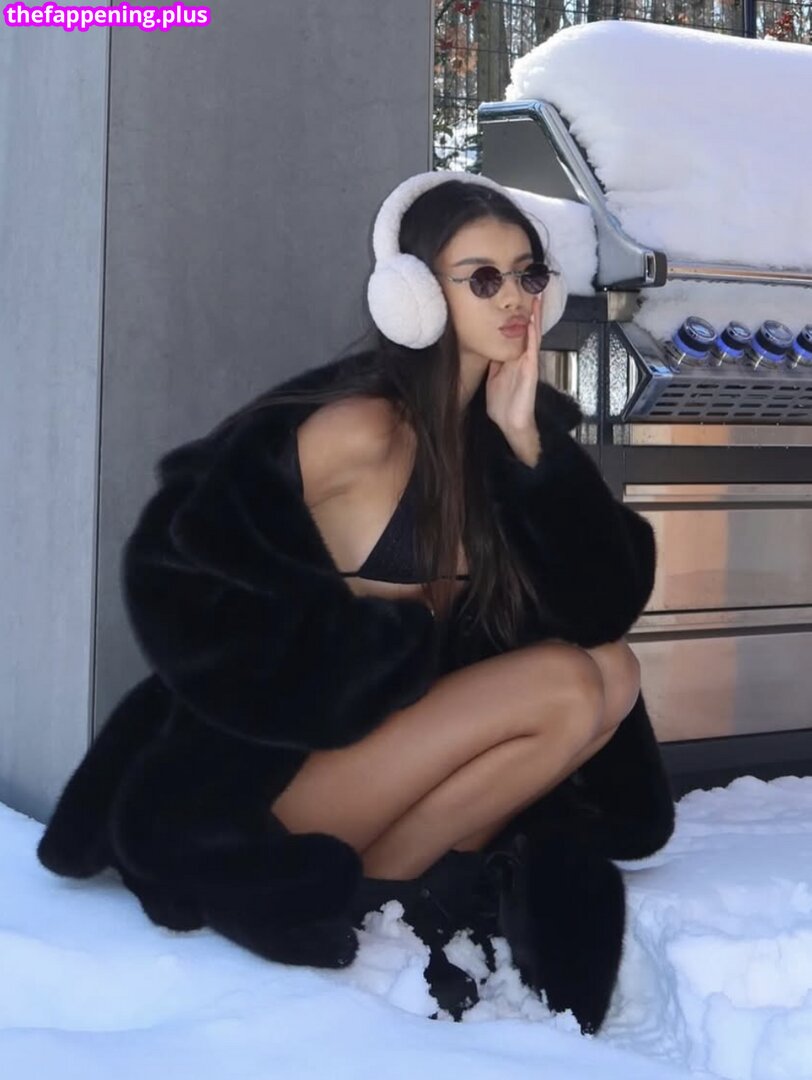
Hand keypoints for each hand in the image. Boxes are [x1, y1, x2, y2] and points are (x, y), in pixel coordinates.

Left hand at [485, 293, 542, 461]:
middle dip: (532, 309)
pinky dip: (533, 336)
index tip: (519, 296)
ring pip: (533, 335)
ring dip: (536, 317)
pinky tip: (532, 323)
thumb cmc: (503, 403)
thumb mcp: (493, 377)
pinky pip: (532, 350)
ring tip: (538, 297)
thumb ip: (493, 362)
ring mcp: (528, 363)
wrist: (510, 423)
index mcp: (514, 358)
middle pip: (529, 327)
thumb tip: (487, 347)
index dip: (519, 314)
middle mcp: (523, 357)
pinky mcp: (530, 372)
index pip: (518, 331)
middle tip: (535, 287)